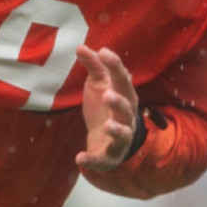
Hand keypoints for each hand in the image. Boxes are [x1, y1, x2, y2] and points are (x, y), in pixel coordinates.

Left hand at [74, 45, 138, 172]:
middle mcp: (126, 117)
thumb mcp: (99, 84)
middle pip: (127, 108)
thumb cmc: (104, 107)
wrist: (107, 140)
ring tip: (108, 125)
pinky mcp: (109, 157)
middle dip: (119, 102)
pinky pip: (102, 159)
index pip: (123, 80)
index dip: (115, 66)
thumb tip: (80, 46)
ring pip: (123, 134)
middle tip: (107, 94)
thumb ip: (93, 66)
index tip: (104, 52)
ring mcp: (120, 138)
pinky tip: (79, 158)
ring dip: (117, 130)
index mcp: (125, 96)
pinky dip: (92, 160)